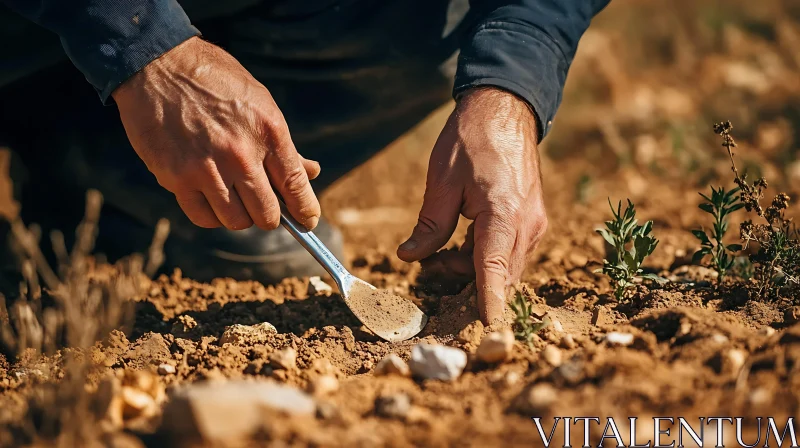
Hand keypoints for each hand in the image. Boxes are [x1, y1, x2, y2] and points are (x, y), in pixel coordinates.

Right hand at [112, 37, 320, 230]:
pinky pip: (204, 217)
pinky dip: (212, 215)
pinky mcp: (177, 178)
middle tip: (263, 206)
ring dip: (240, 216)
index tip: (307, 221)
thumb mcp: (259, 102)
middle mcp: (240, 154)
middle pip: (267, 214)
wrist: (156, 65)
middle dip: (270, 215)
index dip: (305, 211)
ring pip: (236, 221)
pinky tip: (212, 199)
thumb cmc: (214, 81)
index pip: (295, 186)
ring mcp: (207, 168)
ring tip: (234, 197)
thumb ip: (283, 144)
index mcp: (268, 132)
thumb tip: (311, 172)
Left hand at [397, 88, 547, 324]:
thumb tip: (410, 258)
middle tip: (430, 266)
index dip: (489, 301)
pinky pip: (509, 253)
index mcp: (503, 214)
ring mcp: (534, 224)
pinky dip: (485, 257)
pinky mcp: (533, 221)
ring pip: (504, 266)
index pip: (495, 270)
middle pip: (499, 275)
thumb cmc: (471, 141)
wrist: (506, 111)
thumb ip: (430, 226)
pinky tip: (461, 243)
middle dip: (466, 283)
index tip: (487, 329)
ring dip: (474, 270)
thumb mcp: (442, 181)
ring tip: (440, 251)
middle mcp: (526, 225)